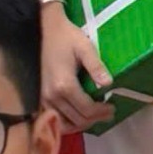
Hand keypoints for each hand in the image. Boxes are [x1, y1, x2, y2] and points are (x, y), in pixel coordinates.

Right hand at [41, 6, 114, 131]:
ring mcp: (43, 98)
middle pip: (77, 119)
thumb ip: (96, 66)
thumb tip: (108, 84)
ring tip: (95, 116)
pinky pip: (53, 119)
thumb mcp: (85, 47)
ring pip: (64, 124)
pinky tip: (77, 116)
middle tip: (108, 113)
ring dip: (81, 124)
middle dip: (95, 119)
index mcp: (64, 85)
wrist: (46, 30)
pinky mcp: (40, 97)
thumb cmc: (67, 37)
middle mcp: (51, 96)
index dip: (102, 112)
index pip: (86, 109)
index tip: (113, 108)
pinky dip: (67, 122)